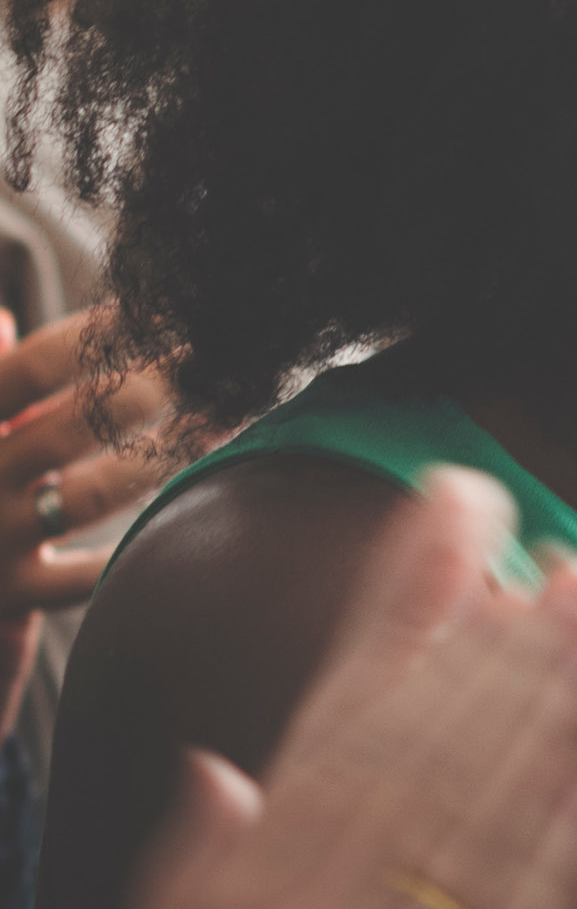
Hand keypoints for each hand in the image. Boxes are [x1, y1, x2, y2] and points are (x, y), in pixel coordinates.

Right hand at [0, 310, 185, 730]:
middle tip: (215, 364)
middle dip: (147, 392)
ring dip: (161, 460)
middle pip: (69, 428)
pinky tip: (189, 520)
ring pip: (88, 497)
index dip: (92, 339)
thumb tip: (1, 318)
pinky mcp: (13, 595)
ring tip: (223, 424)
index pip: (29, 371)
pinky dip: (131, 551)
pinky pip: (84, 578)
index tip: (162, 314)